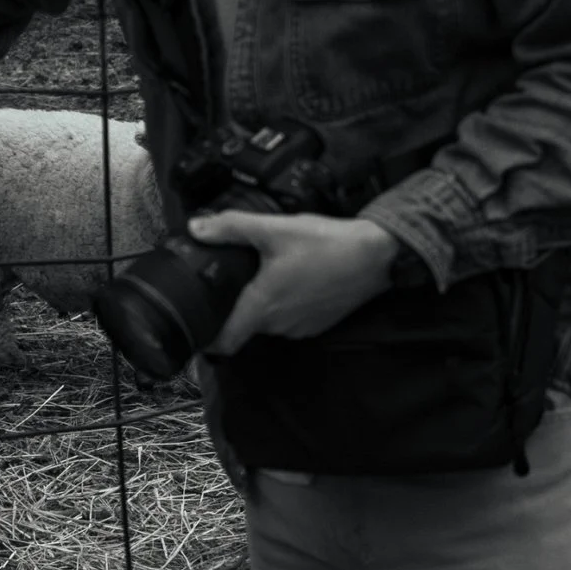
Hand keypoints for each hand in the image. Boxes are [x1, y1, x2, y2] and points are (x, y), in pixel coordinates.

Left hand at [192, 208, 421, 353]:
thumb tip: (195, 228)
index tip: (194, 325)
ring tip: (261, 275)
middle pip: (244, 326)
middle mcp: (278, 325)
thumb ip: (231, 228)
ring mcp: (300, 328)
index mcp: (262, 307)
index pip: (224, 341)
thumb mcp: (274, 229)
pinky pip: (289, 319)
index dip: (205, 338)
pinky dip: (284, 305)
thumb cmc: (325, 243)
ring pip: (268, 322)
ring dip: (261, 305)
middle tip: (228, 280)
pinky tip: (291, 280)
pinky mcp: (318, 324)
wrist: (377, 256)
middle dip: (233, 308)